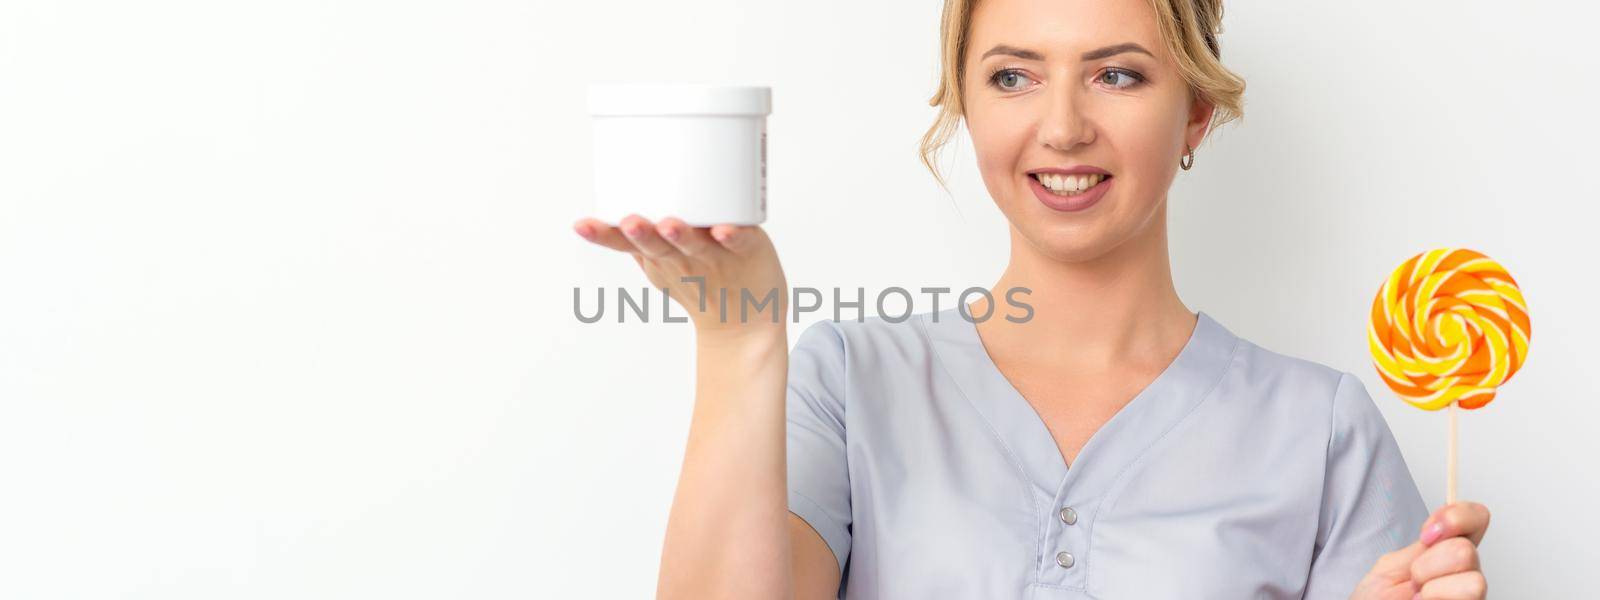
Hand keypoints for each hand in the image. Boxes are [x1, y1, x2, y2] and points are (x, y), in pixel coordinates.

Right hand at [573, 214, 787, 335]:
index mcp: (661, 257)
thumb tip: (612, 208)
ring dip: (680, 235)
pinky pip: (738, 241)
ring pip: (693, 244)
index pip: (627, 244)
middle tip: (629, 223)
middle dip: (642, 234)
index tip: (582, 226)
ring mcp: (715, 256)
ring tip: (668, 225)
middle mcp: (683, 258)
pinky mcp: (746, 250)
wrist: (747, 320)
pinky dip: (732, 235)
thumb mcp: (664, 267)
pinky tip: (725, 229)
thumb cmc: (703, 284)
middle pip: (658, 245)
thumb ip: (642, 241)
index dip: (604, 235)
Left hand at [1350, 502, 1489, 599]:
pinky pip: (1468, 599)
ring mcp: (1470, 595)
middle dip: (1427, 566)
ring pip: (1474, 580)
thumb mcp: (1392, 567)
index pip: (1476, 519)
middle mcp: (1465, 573)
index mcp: (1446, 554)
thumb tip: (1442, 525)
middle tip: (1413, 581)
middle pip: (1467, 550)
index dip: (1456, 517)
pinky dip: (1436, 599)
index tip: (1427, 535)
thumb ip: (1420, 548)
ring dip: (1434, 588)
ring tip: (1419, 597)